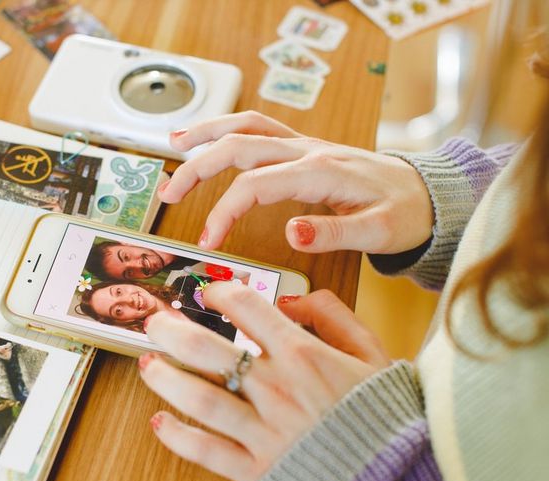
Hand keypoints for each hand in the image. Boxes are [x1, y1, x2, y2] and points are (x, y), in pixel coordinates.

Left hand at [139, 284, 388, 480]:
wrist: (400, 480)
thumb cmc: (385, 415)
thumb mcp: (372, 352)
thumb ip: (333, 316)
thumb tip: (291, 302)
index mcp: (303, 355)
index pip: (246, 307)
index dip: (220, 293)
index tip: (209, 294)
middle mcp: (277, 388)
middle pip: (207, 349)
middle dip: (172, 330)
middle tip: (155, 322)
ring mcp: (264, 430)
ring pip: (198, 398)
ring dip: (164, 377)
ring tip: (148, 364)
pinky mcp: (257, 469)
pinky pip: (206, 451)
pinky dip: (177, 437)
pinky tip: (159, 422)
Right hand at [163, 111, 432, 253]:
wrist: (425, 193)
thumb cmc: (404, 213)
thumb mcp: (378, 231)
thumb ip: (334, 232)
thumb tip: (290, 234)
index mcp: (320, 172)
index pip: (255, 184)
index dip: (224, 211)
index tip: (208, 240)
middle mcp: (307, 151)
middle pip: (239, 145)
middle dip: (198, 168)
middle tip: (169, 195)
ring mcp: (304, 145)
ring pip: (245, 126)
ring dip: (206, 133)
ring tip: (172, 145)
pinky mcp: (303, 148)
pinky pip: (258, 128)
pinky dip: (228, 129)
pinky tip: (208, 136)